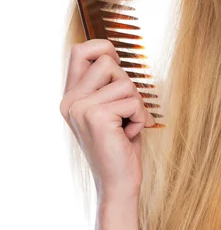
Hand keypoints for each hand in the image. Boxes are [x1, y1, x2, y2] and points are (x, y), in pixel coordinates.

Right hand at [60, 39, 154, 197]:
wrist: (118, 182)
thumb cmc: (121, 143)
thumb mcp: (112, 107)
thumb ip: (108, 83)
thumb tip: (113, 54)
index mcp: (72, 95)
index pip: (80, 50)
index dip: (103, 47)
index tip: (117, 63)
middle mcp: (71, 100)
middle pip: (108, 61)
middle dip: (127, 84)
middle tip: (125, 111)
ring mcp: (80, 108)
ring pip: (125, 82)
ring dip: (136, 104)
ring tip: (127, 125)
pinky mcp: (96, 116)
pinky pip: (133, 101)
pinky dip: (140, 118)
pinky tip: (128, 135)